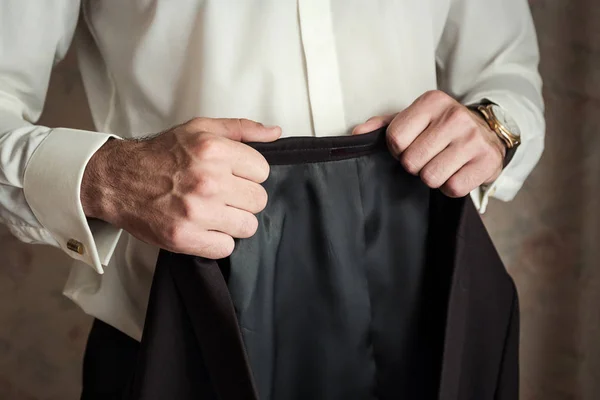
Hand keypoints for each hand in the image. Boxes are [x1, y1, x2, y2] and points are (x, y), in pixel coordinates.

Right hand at [81, 118, 280, 258]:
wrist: (118, 179)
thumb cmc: (161, 155)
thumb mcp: (200, 129)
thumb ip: (241, 129)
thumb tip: (275, 133)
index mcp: (214, 151)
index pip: (263, 171)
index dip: (249, 174)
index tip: (233, 175)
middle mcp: (208, 181)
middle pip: (259, 201)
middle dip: (244, 198)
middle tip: (223, 195)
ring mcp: (197, 212)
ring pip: (247, 226)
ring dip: (234, 221)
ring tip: (214, 212)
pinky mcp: (185, 238)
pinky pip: (226, 248)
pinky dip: (217, 240)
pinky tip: (204, 227)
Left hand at [353, 91, 505, 197]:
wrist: (489, 131)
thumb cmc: (444, 127)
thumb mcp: (414, 119)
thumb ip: (383, 125)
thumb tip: (356, 135)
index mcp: (432, 102)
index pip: (395, 138)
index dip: (397, 150)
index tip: (409, 146)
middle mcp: (454, 116)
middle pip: (412, 162)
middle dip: (416, 165)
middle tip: (428, 157)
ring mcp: (473, 138)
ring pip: (431, 177)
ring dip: (433, 177)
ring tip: (443, 164)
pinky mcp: (487, 161)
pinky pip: (453, 188)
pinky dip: (451, 186)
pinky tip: (457, 172)